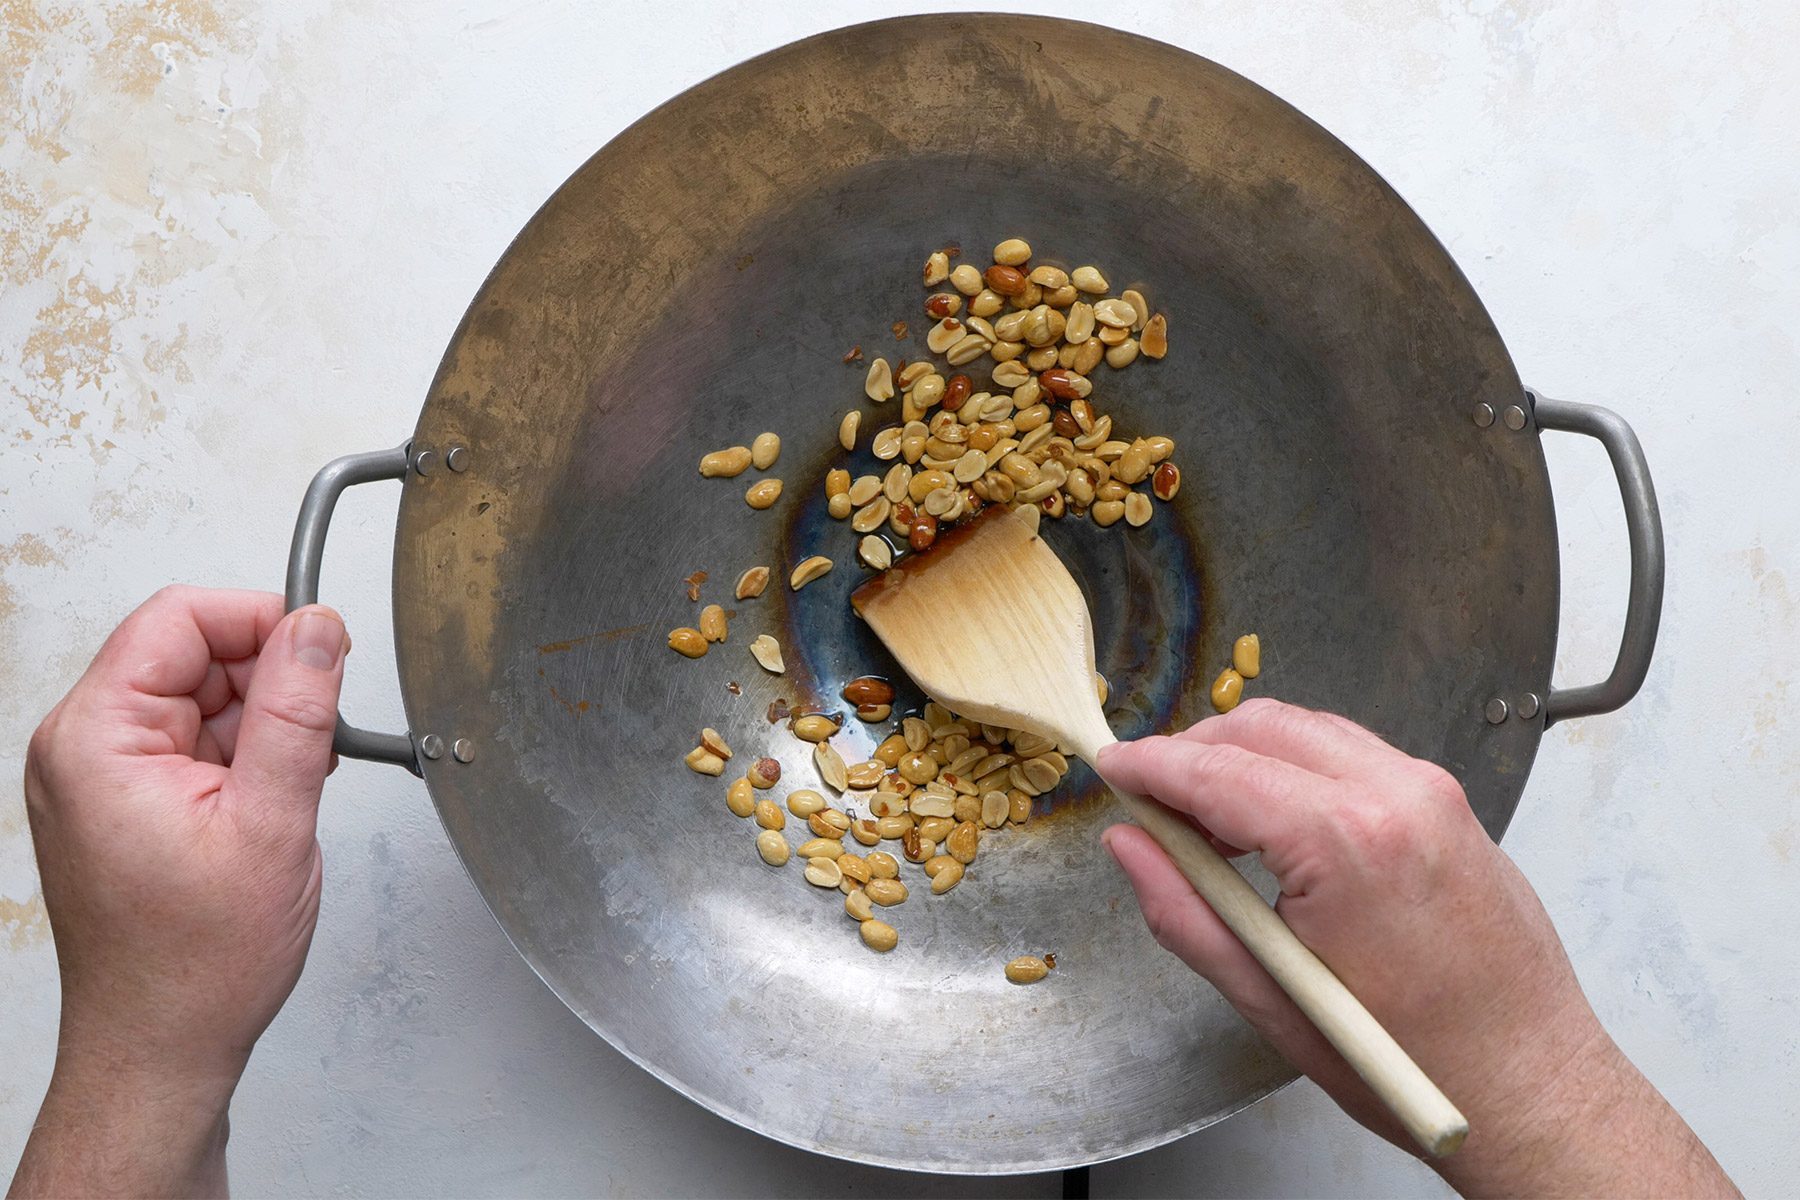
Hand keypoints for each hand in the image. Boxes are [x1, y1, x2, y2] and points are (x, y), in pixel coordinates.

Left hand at [11, 587, 346, 1198]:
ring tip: (290, 794)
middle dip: (269, 685)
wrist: (163, 1047)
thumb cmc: (195, 964)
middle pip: (192, 655)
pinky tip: (272, 807)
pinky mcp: (126, 803)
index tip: (321, 651)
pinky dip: (248, 761)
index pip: (178, 618)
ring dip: (263, 729)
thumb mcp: (271, 821)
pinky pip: (197, 744)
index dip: (260, 622)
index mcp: (96, 739)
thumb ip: (296, 711)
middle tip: (317, 742)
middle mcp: (84, 749)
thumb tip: (316, 629)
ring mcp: (102, 777)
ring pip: (202, 700)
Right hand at [1097, 699, 1733, 1197]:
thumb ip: (1185, 911)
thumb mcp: (1271, 997)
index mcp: (1347, 843)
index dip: (1150, 766)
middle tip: (1153, 804)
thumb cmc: (1416, 1061)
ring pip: (1309, 730)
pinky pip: (1354, 753)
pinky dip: (1299, 766)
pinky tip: (1275, 823)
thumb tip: (1131, 848)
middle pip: (1262, 727)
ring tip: (1210, 823)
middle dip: (1194, 752)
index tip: (1112, 768)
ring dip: (1247, 756)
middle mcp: (1397, 796)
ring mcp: (1433, 793)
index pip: (1218, 772)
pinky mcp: (1451, 804)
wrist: (1531, 1085)